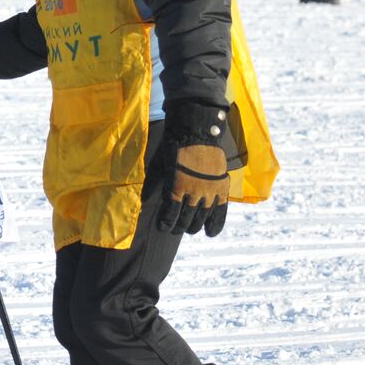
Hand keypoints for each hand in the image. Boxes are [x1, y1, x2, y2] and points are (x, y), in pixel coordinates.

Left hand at [156, 103, 230, 236]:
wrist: (198, 131)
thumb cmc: (175, 146)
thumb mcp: (160, 165)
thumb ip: (153, 183)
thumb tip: (143, 200)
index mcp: (176, 187)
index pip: (171, 213)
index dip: (167, 223)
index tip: (163, 227)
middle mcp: (194, 192)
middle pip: (186, 218)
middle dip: (180, 226)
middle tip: (176, 230)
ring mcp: (209, 190)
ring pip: (202, 216)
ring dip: (194, 225)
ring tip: (190, 229)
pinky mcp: (221, 187)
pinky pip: (220, 211)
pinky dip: (215, 223)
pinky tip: (210, 233)